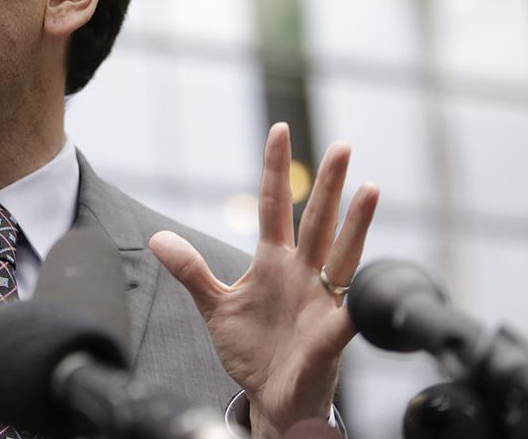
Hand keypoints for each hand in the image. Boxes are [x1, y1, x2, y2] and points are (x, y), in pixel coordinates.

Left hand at [149, 123, 377, 438]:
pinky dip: (359, 298)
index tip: (278, 130)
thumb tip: (157, 238)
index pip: (276, 205)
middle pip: (317, 221)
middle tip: (341, 145)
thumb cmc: (252, 350)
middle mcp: (302, 274)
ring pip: (343, 255)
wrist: (271, 398)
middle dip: (329, 184)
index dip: (276, 169)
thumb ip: (191, 271)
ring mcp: (321, 301)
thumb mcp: (214, 305)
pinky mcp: (331, 335)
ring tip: (370, 189)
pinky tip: (369, 276)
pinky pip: (349, 312)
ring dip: (357, 224)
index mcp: (274, 262)